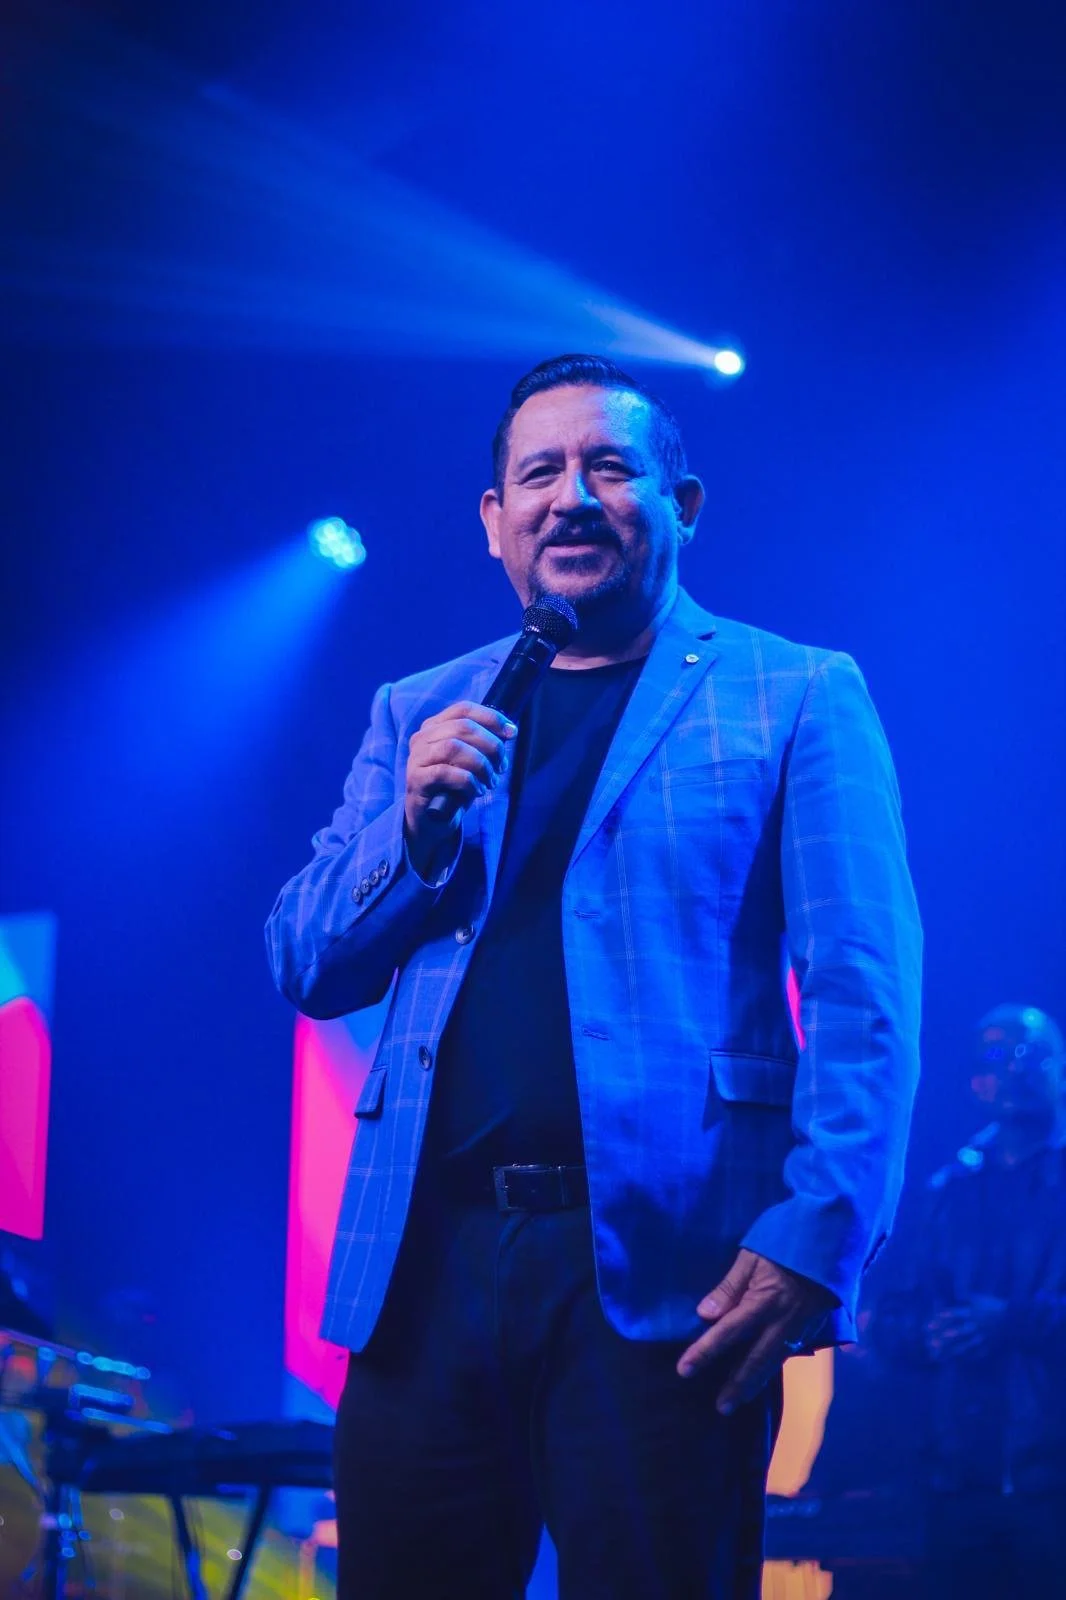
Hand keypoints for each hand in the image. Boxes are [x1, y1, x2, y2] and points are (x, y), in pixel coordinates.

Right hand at [404, 701, 515, 866]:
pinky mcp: (416, 780)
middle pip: (462, 727)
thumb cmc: (454, 787)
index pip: (464, 709)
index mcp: (435, 726)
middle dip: (490, 745)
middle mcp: (422, 737)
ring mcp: (416, 758)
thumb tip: (510, 731)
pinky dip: (468, 781)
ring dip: (480, 764)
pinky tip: (478, 791)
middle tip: (501, 766)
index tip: (512, 733)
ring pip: (453, 747)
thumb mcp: (471, 761)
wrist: (431, 820)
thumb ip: (485, 744)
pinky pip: (445, 772)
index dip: (491, 717)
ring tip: (491, 781)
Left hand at [676, 1248, 836, 1413]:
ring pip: (773, 1362)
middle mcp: (780, 1322)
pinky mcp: (809, 1328)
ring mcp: (798, 1328)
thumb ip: (729, 1286)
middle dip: (736, 1384)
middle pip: (754, 1359)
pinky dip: (772, 1369)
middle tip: (720, 1407)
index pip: (727, 1332)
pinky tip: (762, 1377)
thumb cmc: (786, 1243)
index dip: (705, 1352)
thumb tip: (704, 1313)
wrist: (832, 1243)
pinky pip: (786, 1354)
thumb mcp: (752, 1255)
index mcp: (762, 1302)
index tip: (685, 1370)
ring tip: (738, 1401)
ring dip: (755, 1383)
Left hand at [924, 1295, 1007, 1361]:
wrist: (1016, 1321)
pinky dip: (963, 1358)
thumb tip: (953, 1294)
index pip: (954, 1316)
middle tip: (931, 1343)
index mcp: (974, 1312)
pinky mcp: (987, 1347)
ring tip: (939, 1355)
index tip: (929, 1326)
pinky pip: (974, 1354)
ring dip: (950, 1351)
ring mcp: (982, 1338)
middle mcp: (976, 1325)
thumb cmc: (996, 1307)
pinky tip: (954, 1360)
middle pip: (957, 1333)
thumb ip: (967, 1298)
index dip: (941, 1321)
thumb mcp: (981, 1298)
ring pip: (964, 1346)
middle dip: (943, 1339)